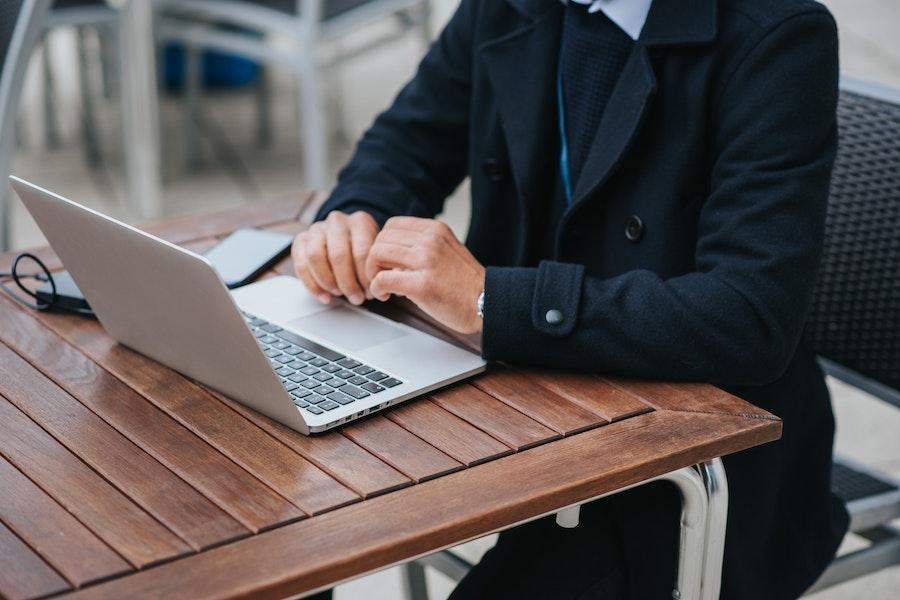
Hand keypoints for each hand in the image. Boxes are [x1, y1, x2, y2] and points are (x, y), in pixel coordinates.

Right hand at [292, 210, 378, 304]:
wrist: (346, 235)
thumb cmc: (365, 248)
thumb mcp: (378, 250)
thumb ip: (382, 265)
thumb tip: (385, 287)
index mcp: (360, 221)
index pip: (361, 251)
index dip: (365, 277)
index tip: (370, 292)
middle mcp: (337, 221)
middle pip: (338, 255)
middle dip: (348, 283)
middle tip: (356, 298)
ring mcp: (317, 229)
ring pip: (316, 257)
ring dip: (328, 282)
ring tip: (339, 294)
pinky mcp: (301, 240)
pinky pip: (301, 264)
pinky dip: (312, 285)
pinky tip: (324, 296)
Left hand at [365, 217, 485, 333]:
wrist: (487, 304)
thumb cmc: (466, 284)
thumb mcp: (447, 250)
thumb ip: (423, 245)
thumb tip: (394, 251)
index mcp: (435, 230)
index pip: (392, 225)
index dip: (383, 244)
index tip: (387, 261)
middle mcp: (430, 240)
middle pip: (380, 239)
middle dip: (374, 259)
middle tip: (380, 276)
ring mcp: (426, 261)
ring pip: (376, 254)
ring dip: (372, 273)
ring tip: (383, 287)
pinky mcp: (422, 284)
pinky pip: (382, 279)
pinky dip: (377, 288)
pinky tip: (385, 295)